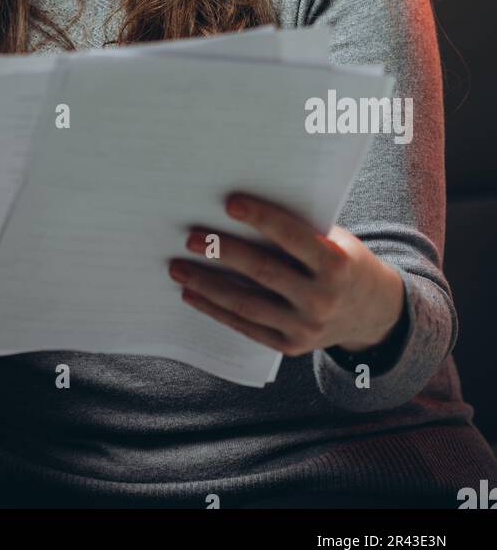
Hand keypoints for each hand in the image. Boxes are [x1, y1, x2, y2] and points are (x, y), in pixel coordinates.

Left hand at [169, 193, 405, 357]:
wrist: (372, 313)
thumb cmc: (344, 261)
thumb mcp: (335, 241)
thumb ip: (299, 230)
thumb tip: (240, 207)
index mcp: (336, 265)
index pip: (292, 237)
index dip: (261, 218)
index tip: (229, 203)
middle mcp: (322, 299)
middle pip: (263, 272)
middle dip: (223, 253)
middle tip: (191, 238)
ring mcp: (306, 327)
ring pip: (248, 304)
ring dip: (207, 285)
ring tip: (178, 267)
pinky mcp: (291, 346)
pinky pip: (247, 326)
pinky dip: (216, 310)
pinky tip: (192, 293)